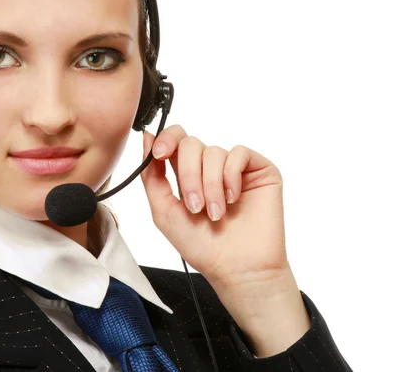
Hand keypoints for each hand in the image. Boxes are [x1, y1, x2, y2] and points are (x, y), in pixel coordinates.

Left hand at [140, 124, 290, 295]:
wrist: (236, 268)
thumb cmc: (201, 246)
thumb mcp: (164, 211)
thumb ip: (152, 175)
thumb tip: (147, 137)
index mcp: (187, 174)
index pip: (174, 141)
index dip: (165, 140)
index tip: (158, 154)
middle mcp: (210, 167)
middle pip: (190, 144)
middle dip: (188, 175)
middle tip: (194, 207)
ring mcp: (234, 167)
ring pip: (213, 152)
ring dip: (210, 185)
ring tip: (216, 214)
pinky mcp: (258, 169)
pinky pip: (239, 153)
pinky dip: (231, 176)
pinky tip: (233, 199)